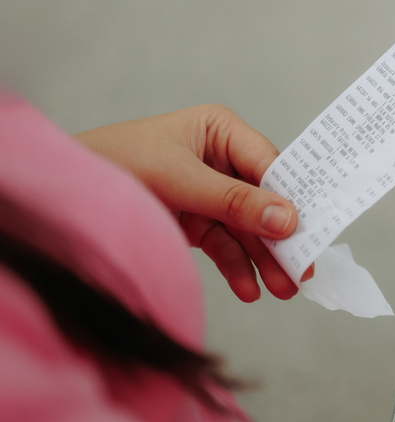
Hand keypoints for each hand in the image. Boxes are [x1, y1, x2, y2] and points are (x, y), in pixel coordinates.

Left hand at [76, 105, 311, 301]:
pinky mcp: (194, 221)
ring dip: (264, 259)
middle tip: (300, 272)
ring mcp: (208, 192)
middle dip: (280, 237)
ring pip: (247, 228)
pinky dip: (237, 267)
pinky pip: (224, 244)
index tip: (308, 231)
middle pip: (263, 200)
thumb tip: (287, 220)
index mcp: (220, 131)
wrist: (59, 194)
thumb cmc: (114, 164)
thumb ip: (234, 202)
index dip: (290, 198)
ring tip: (281, 290)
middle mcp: (220, 159)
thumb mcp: (179, 180)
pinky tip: (248, 288)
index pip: (268, 164)